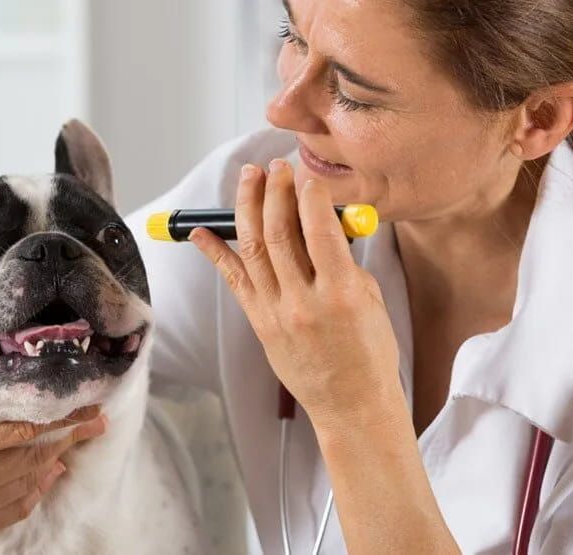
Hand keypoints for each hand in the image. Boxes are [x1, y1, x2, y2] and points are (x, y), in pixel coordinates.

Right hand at [0, 295, 106, 539]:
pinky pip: (16, 509)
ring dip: (54, 462)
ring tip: (71, 443)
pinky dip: (35, 491)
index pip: (29, 430)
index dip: (65, 418)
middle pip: (38, 455)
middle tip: (99, 422)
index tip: (93, 407)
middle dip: (71, 437)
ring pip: (31, 481)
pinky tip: (47, 473)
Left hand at [190, 159, 402, 427]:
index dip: (309, 196)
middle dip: (275, 193)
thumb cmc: (370, 353)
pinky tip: (202, 230)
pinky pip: (234, 281)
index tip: (306, 177)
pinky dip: (216, 252)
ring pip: (253, 249)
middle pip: (280, 234)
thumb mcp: (371, 299)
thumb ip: (345, 260)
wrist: (352, 404)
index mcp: (341, 293)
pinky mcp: (260, 325)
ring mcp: (277, 314)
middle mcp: (304, 302)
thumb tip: (320, 223)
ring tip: (249, 179)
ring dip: (247, 208)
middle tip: (276, 167)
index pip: (319, 230)